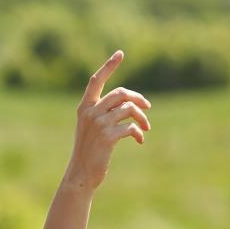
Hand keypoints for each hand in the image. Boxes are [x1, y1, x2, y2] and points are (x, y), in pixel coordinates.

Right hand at [64, 51, 150, 190]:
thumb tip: (132, 103)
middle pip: (121, 93)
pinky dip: (139, 132)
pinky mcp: (107, 136)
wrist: (81, 174)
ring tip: (146, 128)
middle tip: (147, 108)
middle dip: (138, 98)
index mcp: (84, 108)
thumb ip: (105, 112)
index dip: (109, 66)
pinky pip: (131, 127)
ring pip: (129, 109)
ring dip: (142, 118)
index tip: (120, 53)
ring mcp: (98, 124)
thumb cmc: (90, 151)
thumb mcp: (92, 128)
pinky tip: (140, 140)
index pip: (96, 81)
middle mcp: (90, 113)